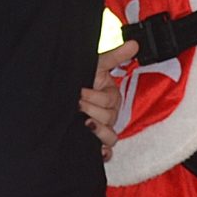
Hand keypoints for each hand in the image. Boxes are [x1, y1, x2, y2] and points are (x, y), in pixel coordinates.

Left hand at [82, 40, 133, 158]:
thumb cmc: (82, 79)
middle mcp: (110, 114)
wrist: (62, 89)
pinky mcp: (96, 143)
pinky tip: (98, 151)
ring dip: (98, 131)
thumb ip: (116, 56)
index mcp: (111, 97)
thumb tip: (135, 44)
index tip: (81, 92)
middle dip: (92, 110)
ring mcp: (103, 129)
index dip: (95, 97)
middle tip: (77, 105)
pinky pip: (107, 153)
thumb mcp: (96, 65)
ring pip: (111, 137)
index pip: (110, 102)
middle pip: (110, 119)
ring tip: (84, 123)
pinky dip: (104, 153)